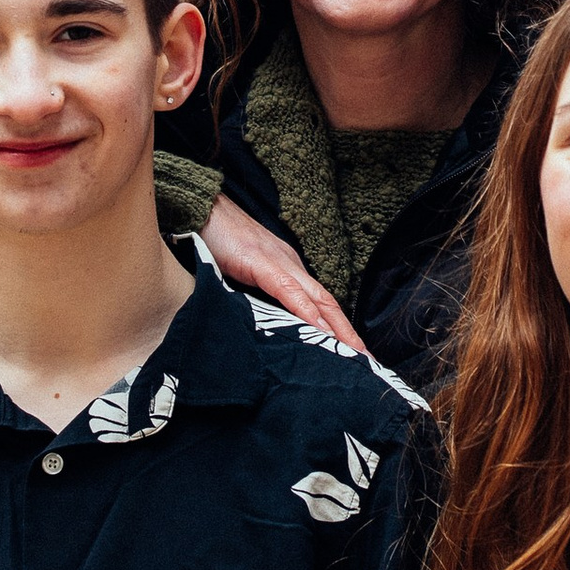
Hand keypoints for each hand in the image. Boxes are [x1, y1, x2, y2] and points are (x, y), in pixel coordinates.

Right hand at [202, 194, 366, 350]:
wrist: (200, 208)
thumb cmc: (217, 239)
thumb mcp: (240, 276)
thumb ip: (254, 297)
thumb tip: (263, 326)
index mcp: (287, 269)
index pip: (320, 304)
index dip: (338, 329)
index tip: (352, 353)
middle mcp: (291, 265)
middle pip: (329, 304)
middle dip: (349, 335)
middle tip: (369, 362)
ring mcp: (279, 263)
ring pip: (318, 300)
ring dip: (338, 330)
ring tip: (355, 354)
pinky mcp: (262, 263)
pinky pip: (290, 292)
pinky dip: (308, 314)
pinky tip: (320, 333)